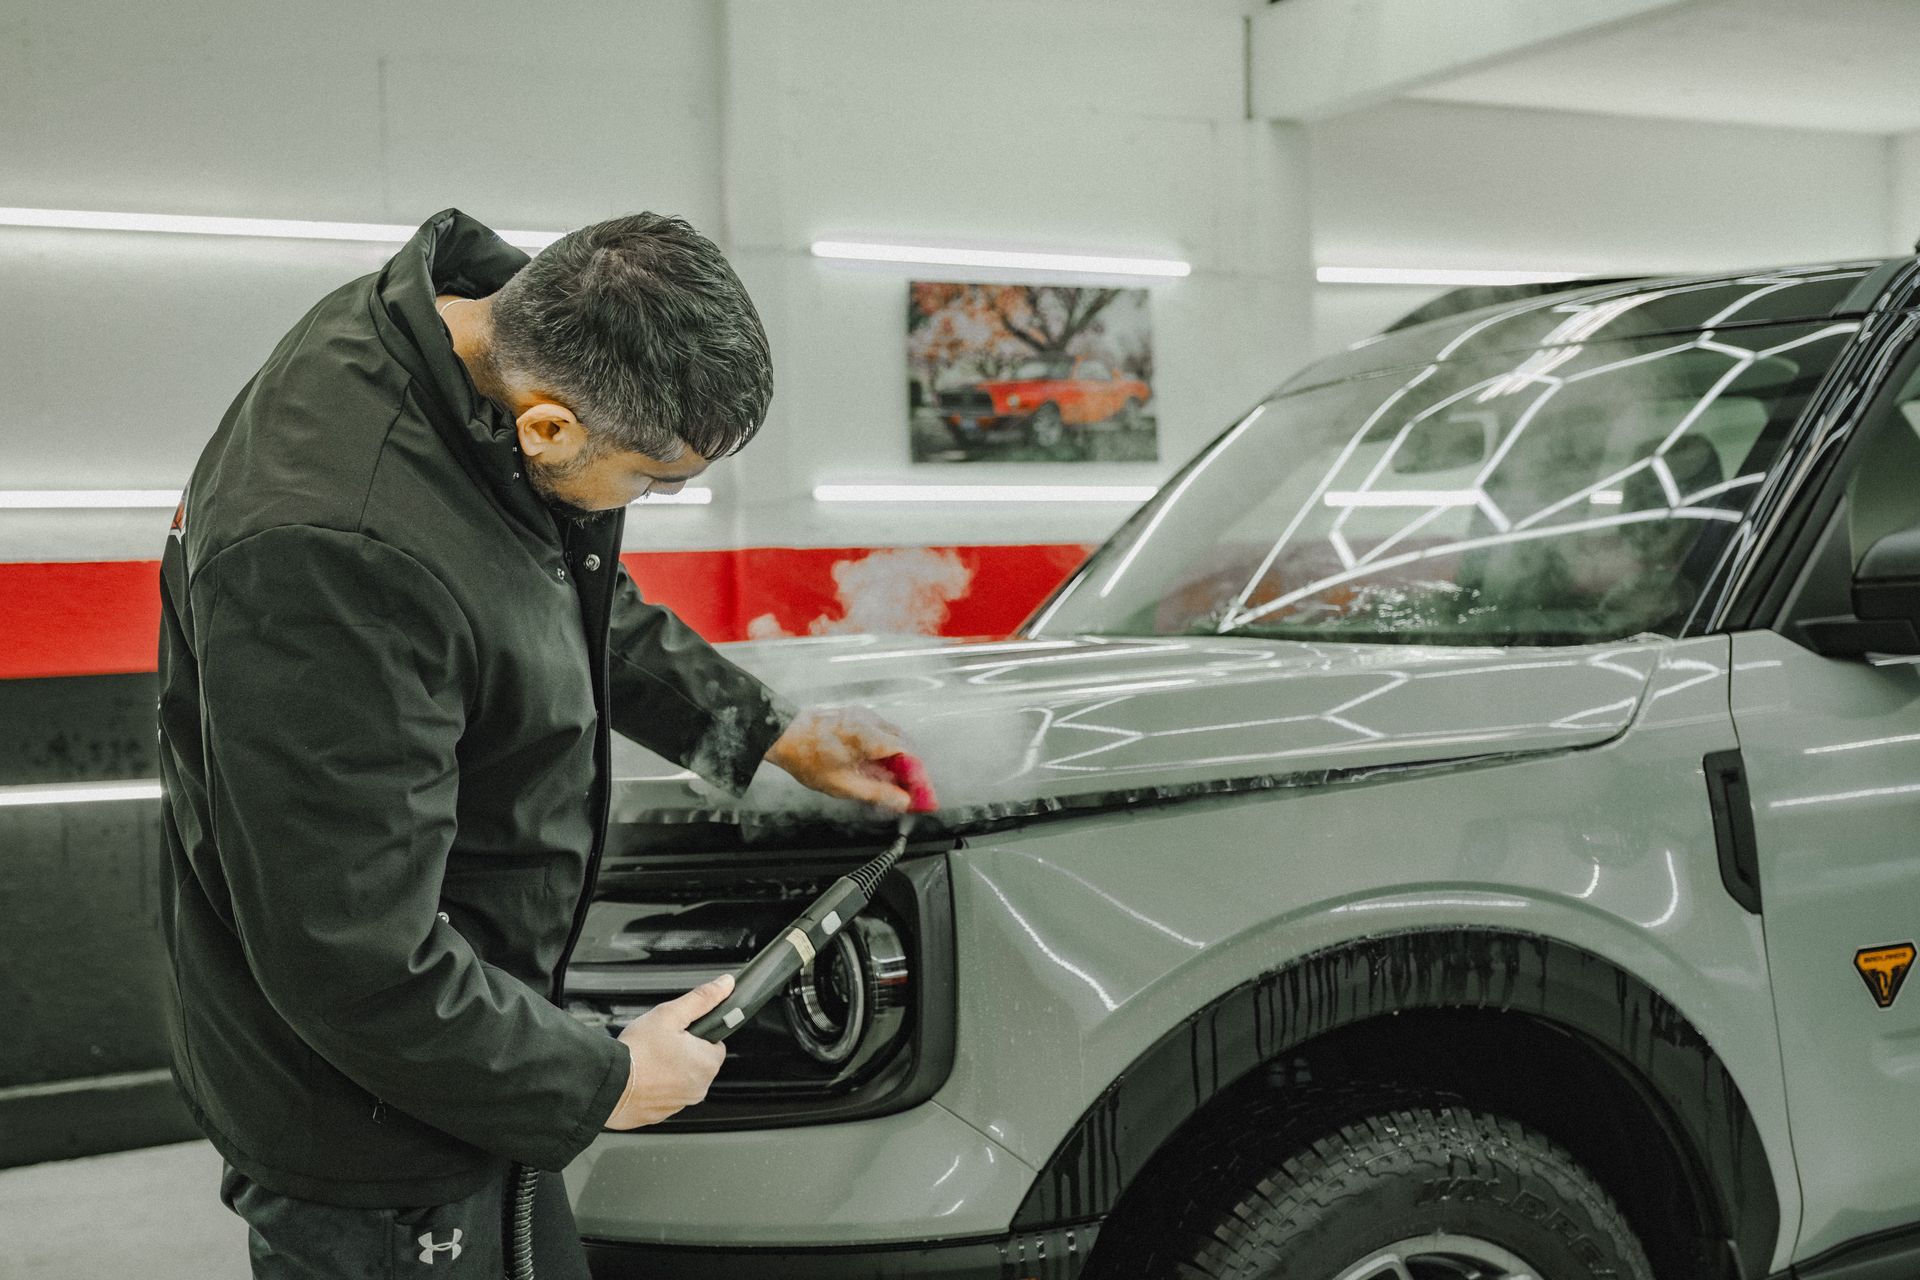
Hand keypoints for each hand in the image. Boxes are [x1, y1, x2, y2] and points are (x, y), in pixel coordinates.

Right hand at [605, 974, 731, 1129]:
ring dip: (669, 1069)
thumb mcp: (670, 1014)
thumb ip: (701, 998)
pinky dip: (656, 1086)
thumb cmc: (637, 1053)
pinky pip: (665, 1095)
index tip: (680, 1032)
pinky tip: (641, 1077)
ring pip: (681, 1079)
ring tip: (648, 1060)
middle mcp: (699, 1088)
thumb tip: (725, 985)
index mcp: (707, 1063)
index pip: (715, 1043)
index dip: (697, 1034)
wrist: (607, 1085)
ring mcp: (680, 1103)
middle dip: (683, 1051)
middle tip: (659, 1044)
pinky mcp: (661, 1114)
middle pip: (698, 1061)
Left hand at [764, 707, 913, 811]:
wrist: (782, 736)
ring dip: (898, 762)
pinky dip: (885, 752)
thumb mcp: (844, 785)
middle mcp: (870, 721)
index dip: (918, 777)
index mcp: (869, 736)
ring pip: (894, 739)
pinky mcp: (856, 717)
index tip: (922, 795)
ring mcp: (863, 716)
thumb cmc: (806, 757)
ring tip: (892, 785)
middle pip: (905, 745)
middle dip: (910, 771)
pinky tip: (877, 770)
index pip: (909, 754)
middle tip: (909, 793)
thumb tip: (902, 801)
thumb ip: (877, 793)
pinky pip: (881, 734)